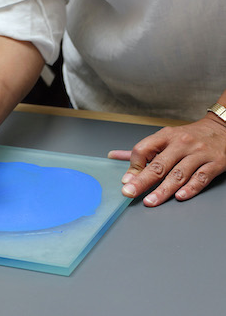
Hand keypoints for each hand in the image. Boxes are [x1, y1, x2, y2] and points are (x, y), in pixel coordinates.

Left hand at [108, 115, 225, 206]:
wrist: (222, 128)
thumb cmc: (188, 136)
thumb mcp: (164, 137)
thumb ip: (141, 150)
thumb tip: (113, 156)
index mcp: (165, 136)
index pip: (143, 149)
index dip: (133, 166)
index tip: (126, 180)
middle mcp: (181, 144)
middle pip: (159, 164)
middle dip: (142, 180)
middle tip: (129, 193)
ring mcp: (199, 154)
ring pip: (178, 174)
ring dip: (163, 190)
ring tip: (150, 201)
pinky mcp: (215, 163)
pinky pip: (201, 178)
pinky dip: (190, 188)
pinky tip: (179, 196)